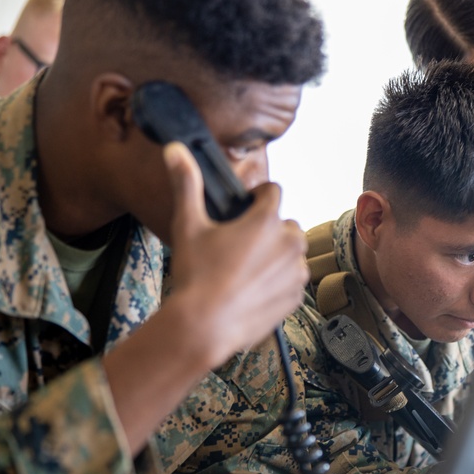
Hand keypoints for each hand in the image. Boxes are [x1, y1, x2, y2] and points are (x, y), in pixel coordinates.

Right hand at [163, 141, 308, 366]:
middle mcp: (290, 243)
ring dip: (274, 255)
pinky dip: (277, 281)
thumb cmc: (196, 275)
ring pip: (290, 252)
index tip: (243, 208)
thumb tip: (175, 147)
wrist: (204, 326)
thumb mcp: (189, 225)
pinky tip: (251, 289)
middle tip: (238, 246)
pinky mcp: (297, 296)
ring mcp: (297, 271)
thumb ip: (186, 183)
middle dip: (267, 229)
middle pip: (284, 223)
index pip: (273, 192)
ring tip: (244, 270)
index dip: (256, 197)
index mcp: (267, 221)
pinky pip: (292, 280)